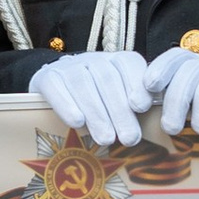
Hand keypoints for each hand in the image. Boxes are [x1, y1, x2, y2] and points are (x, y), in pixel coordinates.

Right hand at [29, 48, 152, 144]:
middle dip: (120, 110)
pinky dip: (67, 105)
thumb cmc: (94, 100)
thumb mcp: (116, 100)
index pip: (129, 64)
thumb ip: (133, 109)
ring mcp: (68, 67)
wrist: (53, 87)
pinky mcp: (46, 77)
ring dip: (97, 113)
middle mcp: (92, 59)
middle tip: (129, 138)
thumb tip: (152, 130)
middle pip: (107, 79)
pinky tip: (77, 123)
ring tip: (106, 139)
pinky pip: (56, 87)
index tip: (142, 107)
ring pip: (82, 84)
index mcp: (115, 61)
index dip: (136, 84)